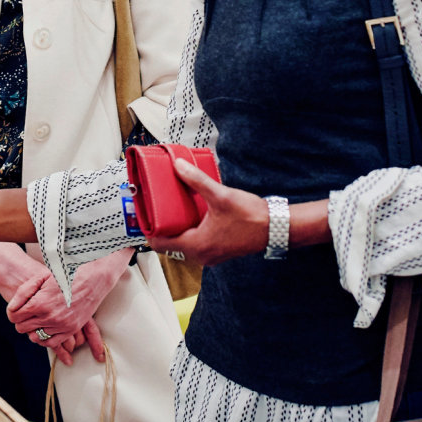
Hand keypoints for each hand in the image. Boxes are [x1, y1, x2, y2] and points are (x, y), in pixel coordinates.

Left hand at [6, 249, 128, 361]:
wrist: (90, 279)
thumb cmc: (65, 276)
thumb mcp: (41, 278)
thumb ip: (24, 292)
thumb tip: (12, 307)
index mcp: (39, 303)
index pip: (14, 316)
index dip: (12, 312)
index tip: (15, 309)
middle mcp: (49, 317)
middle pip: (23, 328)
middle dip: (21, 321)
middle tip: (24, 314)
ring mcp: (61, 325)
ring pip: (36, 337)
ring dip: (32, 330)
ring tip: (34, 320)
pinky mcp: (70, 330)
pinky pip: (52, 342)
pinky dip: (45, 338)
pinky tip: (44, 330)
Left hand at [148, 159, 268, 263]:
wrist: (278, 228)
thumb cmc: (252, 217)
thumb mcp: (221, 195)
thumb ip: (197, 181)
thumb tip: (177, 166)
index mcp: (197, 245)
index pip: (160, 244)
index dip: (148, 230)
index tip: (143, 216)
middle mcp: (202, 255)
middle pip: (170, 244)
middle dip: (162, 226)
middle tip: (156, 208)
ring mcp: (211, 255)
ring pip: (184, 244)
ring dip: (177, 229)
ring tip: (171, 209)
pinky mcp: (219, 251)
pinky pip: (196, 244)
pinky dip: (190, 232)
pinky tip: (191, 215)